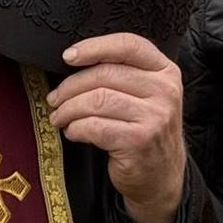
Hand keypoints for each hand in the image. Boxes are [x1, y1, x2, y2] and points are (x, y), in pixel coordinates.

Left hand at [48, 33, 185, 222]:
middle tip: (55, 98)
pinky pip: (94, 126)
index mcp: (166, 71)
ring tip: (60, 116)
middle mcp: (165, 91)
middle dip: (71, 86)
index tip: (68, 56)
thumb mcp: (147, 95)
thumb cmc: (145, 130)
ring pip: (97, 99)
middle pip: (106, 73)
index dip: (94, 47)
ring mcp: (154, 117)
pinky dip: (76, 128)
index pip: (128, 45)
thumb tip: (75, 60)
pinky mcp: (138, 141)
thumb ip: (124, 73)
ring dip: (69, 109)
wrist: (162, 176)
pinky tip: (73, 132)